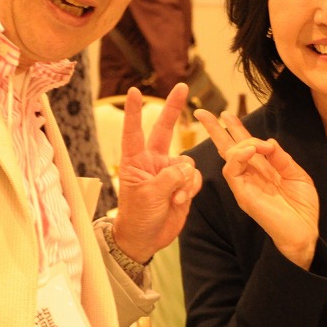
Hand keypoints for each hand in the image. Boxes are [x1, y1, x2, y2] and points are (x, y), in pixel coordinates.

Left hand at [112, 84, 202, 262]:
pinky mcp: (182, 185)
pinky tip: (180, 201)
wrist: (146, 239)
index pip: (133, 132)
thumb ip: (169, 177)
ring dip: (185, 181)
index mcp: (135, 161)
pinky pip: (194, 177)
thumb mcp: (149, 195)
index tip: (132, 92)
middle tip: (182, 87)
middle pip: (164, 130)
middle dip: (174, 109)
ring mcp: (168, 172)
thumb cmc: (137, 217)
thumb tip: (186, 167)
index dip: (133, 111)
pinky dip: (190, 189)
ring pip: (187, 162)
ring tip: (174, 198)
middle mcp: (152, 162)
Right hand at [194, 108, 318, 267]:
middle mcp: (249, 176)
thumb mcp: (296, 174)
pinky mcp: (243, 195)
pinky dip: (238, 156)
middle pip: (227, 148)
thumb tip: (267, 142)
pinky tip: (250, 150)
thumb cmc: (302, 207)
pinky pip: (232, 171)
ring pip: (228, 157)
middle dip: (214, 129)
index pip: (244, 145)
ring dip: (239, 144)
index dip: (235, 128)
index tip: (226, 114)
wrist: (305, 232)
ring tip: (254, 144)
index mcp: (262, 169)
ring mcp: (244, 186)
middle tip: (202, 112)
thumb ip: (281, 157)